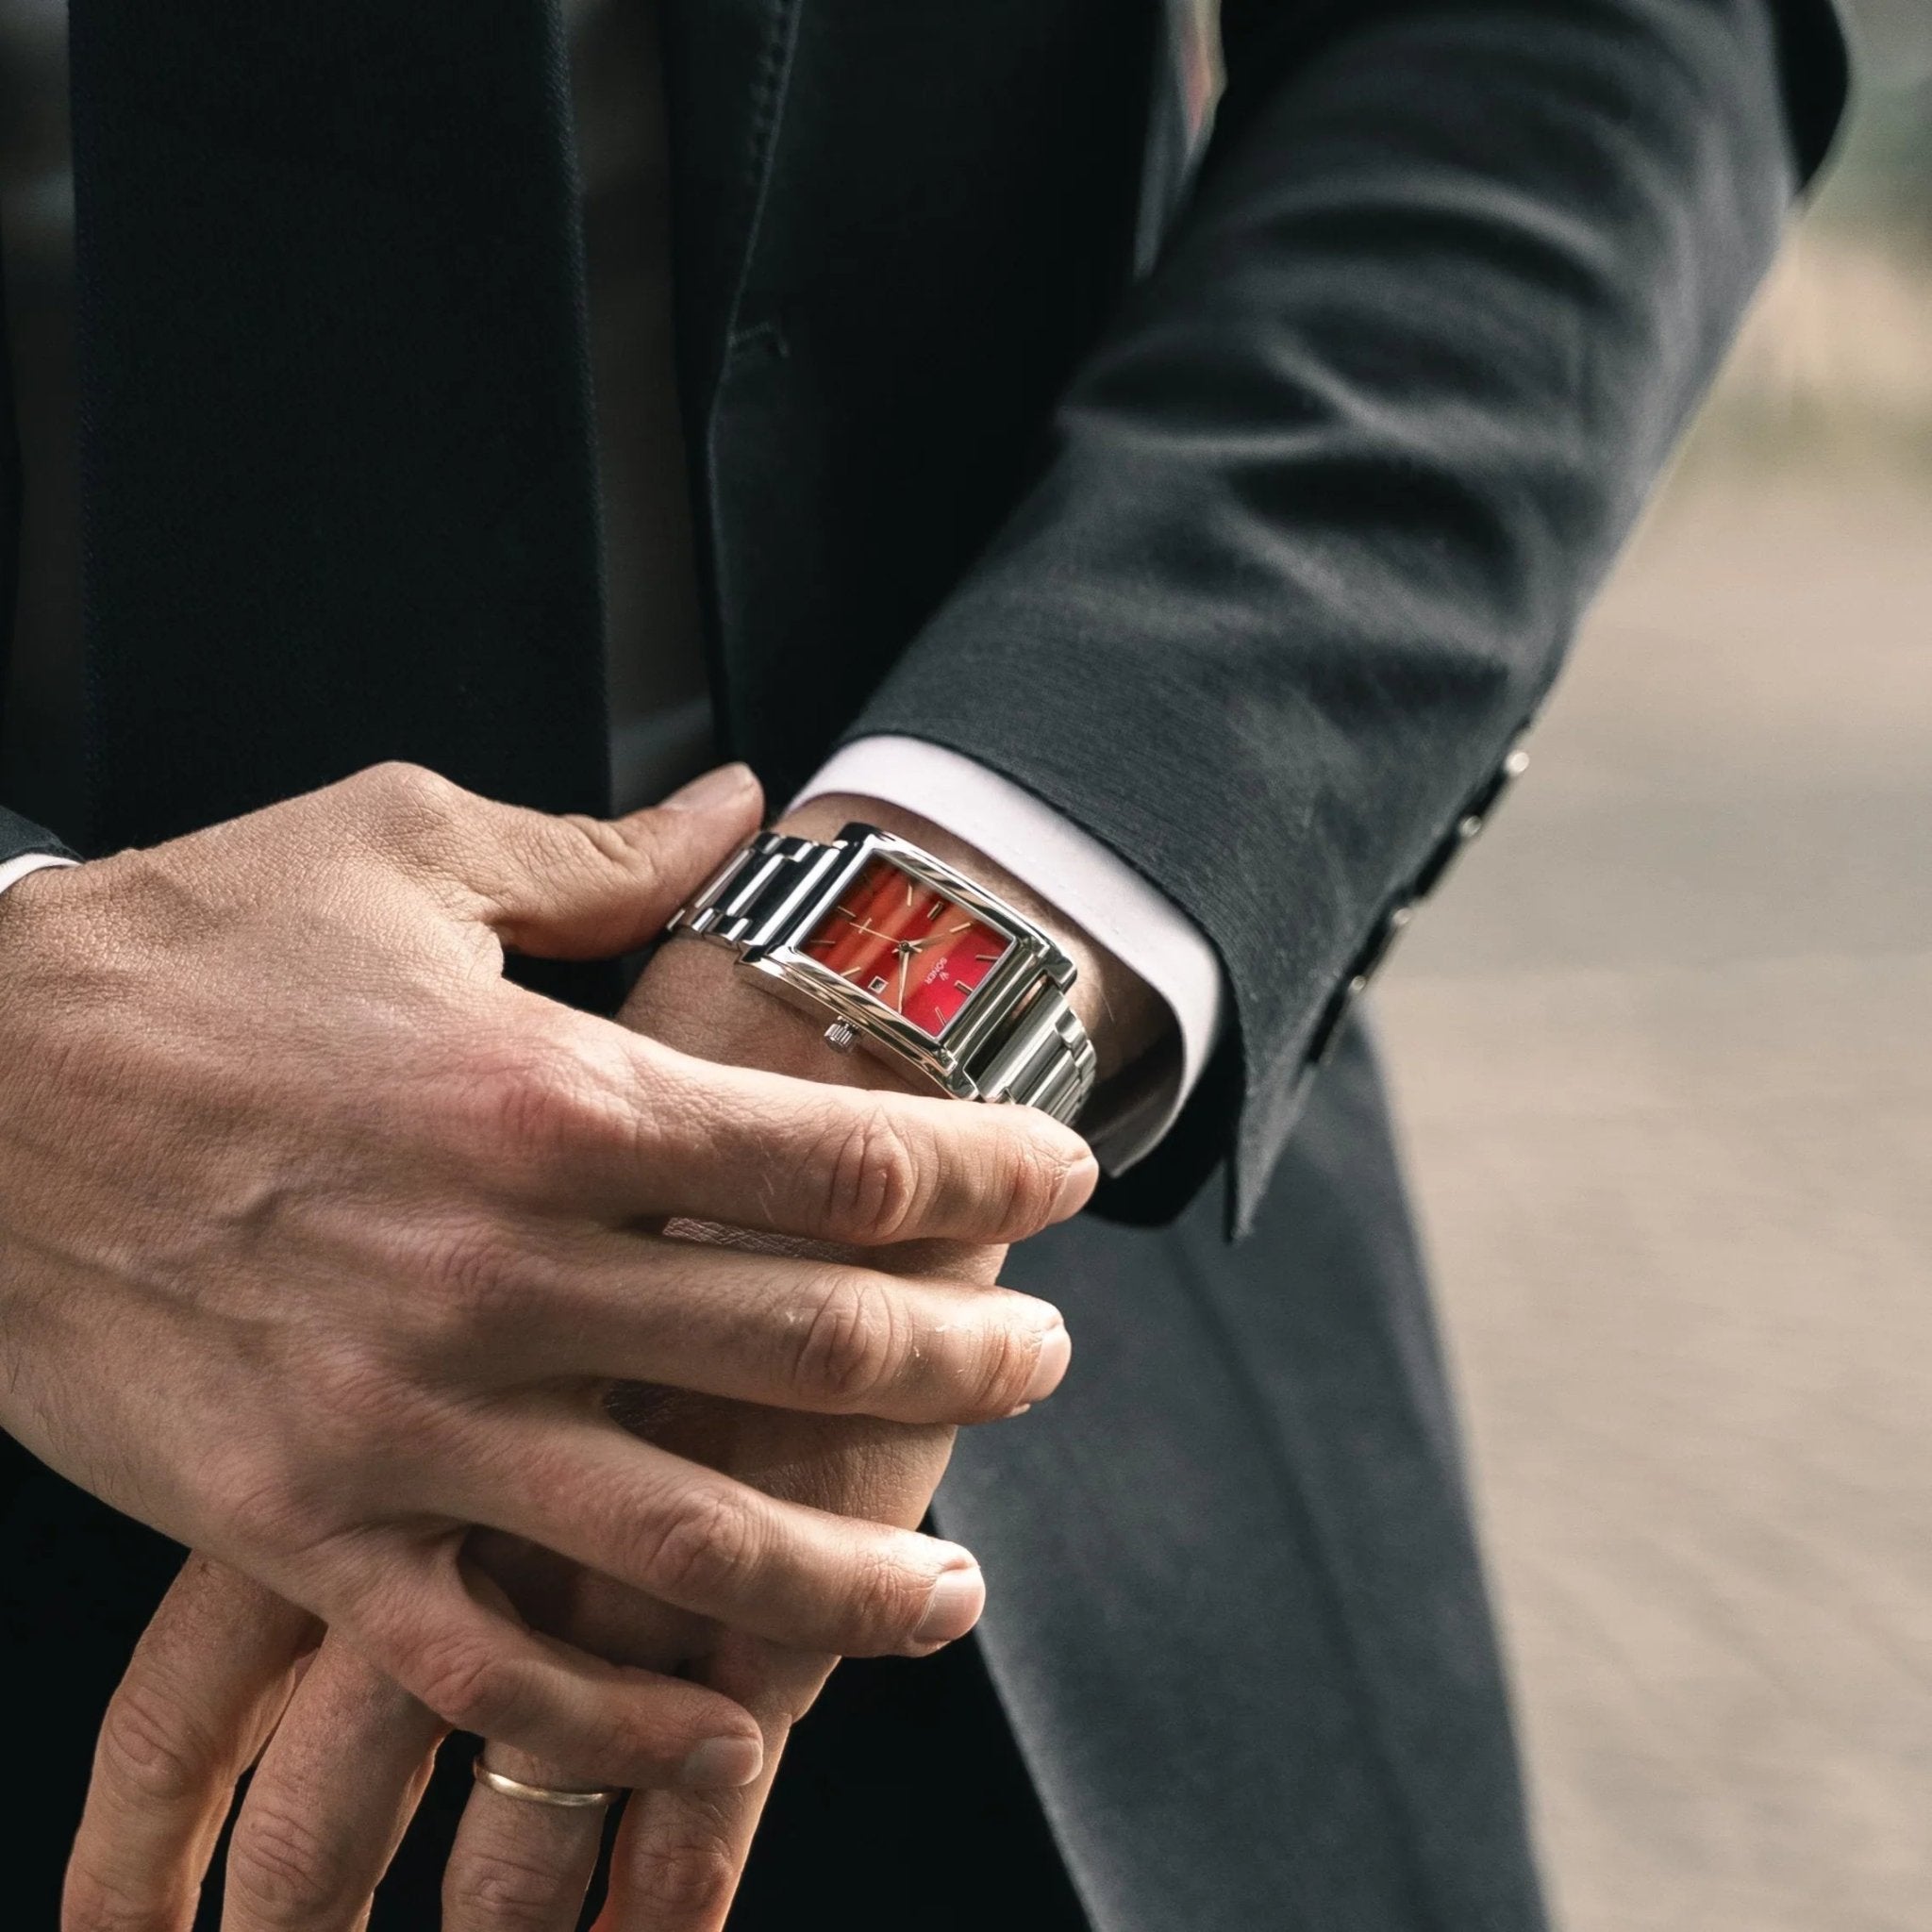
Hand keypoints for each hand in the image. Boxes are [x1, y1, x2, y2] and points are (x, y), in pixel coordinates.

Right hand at [0, 762, 1096, 1789]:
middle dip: (965, 1360)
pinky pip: (491, 1660)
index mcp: (547, 1098)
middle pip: (811, 1345)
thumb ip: (602, 850)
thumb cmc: (182, 956)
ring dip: (855, 1579)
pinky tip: (727, 1723)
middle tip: (1042, 1363)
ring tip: (957, 1589)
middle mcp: (501, 1274)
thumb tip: (744, 803)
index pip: (846, 1159)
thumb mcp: (400, 846)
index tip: (1060, 1177)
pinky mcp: (306, 1523)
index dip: (988, 1171)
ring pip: (688, 1542)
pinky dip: (619, 1717)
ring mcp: (405, 1421)